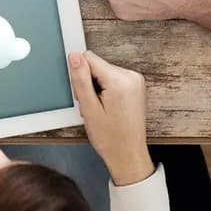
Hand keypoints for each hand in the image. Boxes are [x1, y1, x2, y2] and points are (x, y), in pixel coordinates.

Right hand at [68, 50, 154, 186]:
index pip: (89, 58)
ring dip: (97, 87)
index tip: (83, 94)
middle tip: (91, 106)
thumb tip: (75, 56)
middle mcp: (131, 77)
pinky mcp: (136, 86)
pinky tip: (107, 106)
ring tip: (100, 108)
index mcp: (120, 81)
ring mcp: (136, 81)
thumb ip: (81, 79)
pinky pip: (113, 78)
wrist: (128, 154)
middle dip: (89, 82)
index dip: (80, 75)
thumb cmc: (110, 138)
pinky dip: (106, 89)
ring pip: (103, 71)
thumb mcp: (89, 108)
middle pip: (97, 65)